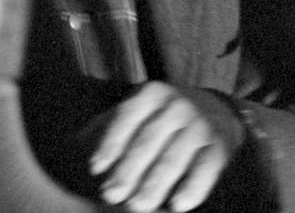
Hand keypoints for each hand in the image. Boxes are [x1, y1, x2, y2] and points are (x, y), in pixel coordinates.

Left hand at [90, 81, 229, 212]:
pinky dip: (193, 187)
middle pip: (150, 139)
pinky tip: (178, 205)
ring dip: (155, 183)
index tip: (95, 168)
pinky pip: (206, 168)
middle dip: (130, 169)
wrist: (217, 110)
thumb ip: (107, 125)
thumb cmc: (162, 118)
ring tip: (137, 206)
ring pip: (175, 156)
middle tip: (111, 195)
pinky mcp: (220, 145)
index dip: (111, 142)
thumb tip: (73, 145)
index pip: (129, 116)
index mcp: (153, 94)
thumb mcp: (138, 110)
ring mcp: (201, 124)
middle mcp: (179, 105)